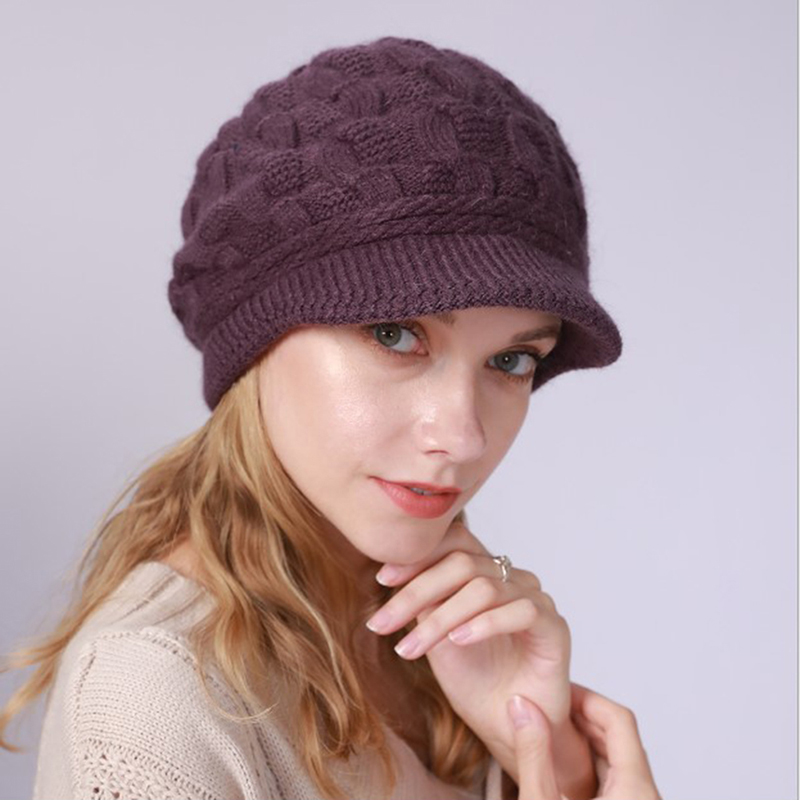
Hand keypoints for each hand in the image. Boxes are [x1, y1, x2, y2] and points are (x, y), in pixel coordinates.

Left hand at [365, 516, 587, 794]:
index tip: (382, 580)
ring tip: (412, 645)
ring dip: (441, 617)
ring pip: (484, 589)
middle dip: (417, 592)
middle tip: (382, 623)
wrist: (506, 727)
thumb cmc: (473, 679)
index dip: (417, 557)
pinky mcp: (554, 627)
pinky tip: (457, 641)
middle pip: (463, 563)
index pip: (454, 543)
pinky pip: (520, 611)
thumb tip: (390, 573)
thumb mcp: (436, 634)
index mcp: (485, 572)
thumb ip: (424, 601)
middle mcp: (511, 577)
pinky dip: (484, 623)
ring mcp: (535, 598)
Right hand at [509, 683, 660, 799]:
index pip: (620, 719)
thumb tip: (521, 708)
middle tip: (547, 707)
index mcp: (635, 789)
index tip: (557, 690)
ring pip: (618, 757)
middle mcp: (645, 795)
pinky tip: (560, 766)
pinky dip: (589, 764)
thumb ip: (533, 756)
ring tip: (549, 732)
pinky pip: (616, 778)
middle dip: (581, 716)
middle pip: (620, 735)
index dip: (585, 697)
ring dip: (584, 740)